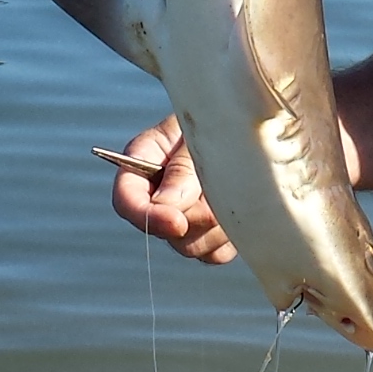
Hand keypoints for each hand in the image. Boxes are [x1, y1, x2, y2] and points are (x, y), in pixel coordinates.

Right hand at [109, 115, 236, 265]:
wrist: (245, 120)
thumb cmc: (218, 117)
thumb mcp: (197, 133)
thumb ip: (182, 168)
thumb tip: (167, 207)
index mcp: (142, 163)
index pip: (127, 199)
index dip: (147, 216)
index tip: (177, 222)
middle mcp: (157, 195)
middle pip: (163, 231)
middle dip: (195, 217)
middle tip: (222, 188)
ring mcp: (183, 217)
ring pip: (191, 246)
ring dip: (218, 225)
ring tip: (235, 189)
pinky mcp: (209, 233)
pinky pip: (215, 254)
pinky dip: (230, 239)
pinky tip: (241, 209)